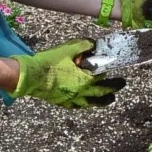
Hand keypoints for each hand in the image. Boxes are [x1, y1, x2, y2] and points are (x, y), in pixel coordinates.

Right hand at [10, 39, 124, 107]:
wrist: (31, 77)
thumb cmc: (49, 63)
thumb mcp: (68, 49)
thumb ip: (84, 46)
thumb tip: (93, 44)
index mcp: (84, 80)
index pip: (102, 79)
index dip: (110, 76)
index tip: (118, 75)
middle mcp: (80, 93)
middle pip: (101, 93)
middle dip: (112, 90)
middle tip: (120, 86)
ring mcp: (71, 100)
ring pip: (91, 103)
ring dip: (101, 101)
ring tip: (108, 100)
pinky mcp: (62, 103)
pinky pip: (77, 106)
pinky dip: (84, 104)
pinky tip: (84, 103)